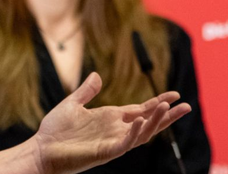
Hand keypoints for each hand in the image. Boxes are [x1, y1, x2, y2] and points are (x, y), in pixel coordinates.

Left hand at [30, 72, 190, 173]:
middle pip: (148, 122)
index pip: (141, 110)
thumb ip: (86, 91)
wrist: (40, 149)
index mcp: (110, 118)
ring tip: (168, 109)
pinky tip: (139, 121)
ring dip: (155, 122)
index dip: (157, 102)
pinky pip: (124, 143)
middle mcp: (115, 130)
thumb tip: (97, 75)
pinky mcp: (104, 152)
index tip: (174, 95)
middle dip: (167, 115)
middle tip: (186, 106)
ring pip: (141, 133)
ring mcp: (111, 142)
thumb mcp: (72, 104)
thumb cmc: (54, 130)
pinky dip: (133, 133)